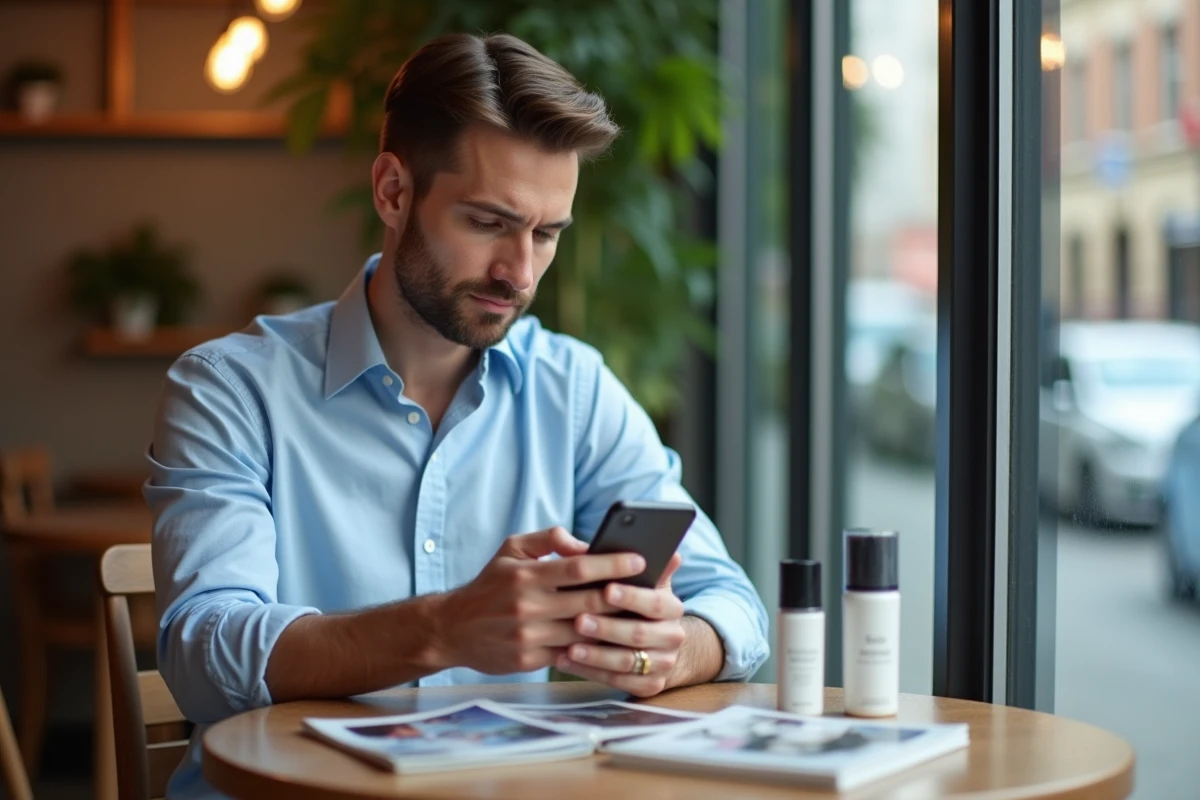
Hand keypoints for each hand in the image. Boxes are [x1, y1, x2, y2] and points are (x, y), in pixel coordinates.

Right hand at [433, 526, 646, 674]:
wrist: (452, 629)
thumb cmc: (490, 584)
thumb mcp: (511, 549)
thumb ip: (547, 538)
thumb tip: (582, 542)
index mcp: (526, 574)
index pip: (579, 567)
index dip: (613, 564)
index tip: (640, 560)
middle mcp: (528, 605)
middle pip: (590, 602)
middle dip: (625, 596)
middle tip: (656, 589)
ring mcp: (530, 636)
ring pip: (585, 631)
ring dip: (617, 625)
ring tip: (645, 616)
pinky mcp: (531, 660)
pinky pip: (573, 654)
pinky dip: (596, 647)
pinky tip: (619, 641)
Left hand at [555, 553, 687, 696]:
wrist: (655, 643)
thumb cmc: (635, 602)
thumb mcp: (642, 581)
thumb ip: (641, 564)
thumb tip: (665, 548)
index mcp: (671, 605)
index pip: (655, 600)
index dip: (631, 596)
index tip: (606, 589)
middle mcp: (673, 635)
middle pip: (640, 634)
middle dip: (608, 627)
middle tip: (579, 619)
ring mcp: (662, 663)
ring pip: (627, 661)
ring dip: (596, 653)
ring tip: (568, 644)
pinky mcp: (649, 685)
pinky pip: (618, 682)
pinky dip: (591, 672)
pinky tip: (566, 660)